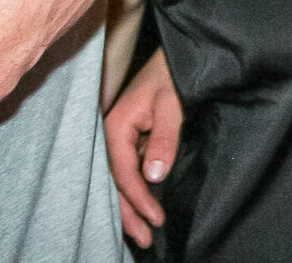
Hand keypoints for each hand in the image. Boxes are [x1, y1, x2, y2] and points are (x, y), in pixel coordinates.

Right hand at [105, 47, 183, 246]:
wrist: (178, 53)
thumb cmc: (173, 73)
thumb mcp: (172, 104)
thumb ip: (164, 139)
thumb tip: (153, 176)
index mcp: (116, 125)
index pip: (122, 172)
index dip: (138, 199)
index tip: (156, 218)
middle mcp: (113, 134)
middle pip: (115, 181)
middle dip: (128, 213)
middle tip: (145, 240)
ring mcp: (122, 137)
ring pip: (121, 178)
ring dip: (131, 206)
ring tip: (143, 233)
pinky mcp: (133, 137)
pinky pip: (130, 169)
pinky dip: (137, 189)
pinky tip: (144, 206)